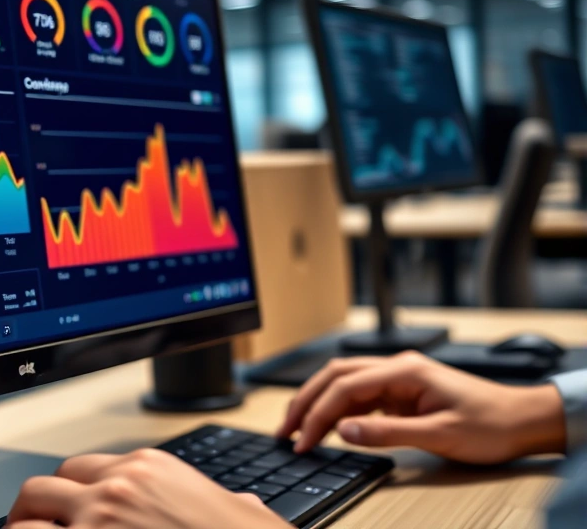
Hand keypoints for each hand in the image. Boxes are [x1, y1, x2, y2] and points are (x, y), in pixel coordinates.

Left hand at [6, 448, 291, 528]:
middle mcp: (117, 487)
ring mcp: (98, 521)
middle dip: (32, 512)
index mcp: (149, 468)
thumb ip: (218, 502)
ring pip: (27, 516)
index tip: (65, 513)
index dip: (69, 496)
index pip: (82, 470)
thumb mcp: (239, 509)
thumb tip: (239, 507)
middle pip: (44, 486)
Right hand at [277, 352, 566, 463]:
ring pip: (343, 383)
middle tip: (285, 431)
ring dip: (317, 403)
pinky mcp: (401, 392)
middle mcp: (397, 368)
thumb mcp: (439, 433)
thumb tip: (343, 430)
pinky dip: (337, 410)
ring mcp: (398, 379)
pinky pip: (359, 396)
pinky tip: (328, 426)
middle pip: (335, 376)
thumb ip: (388, 432)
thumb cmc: (491, 423)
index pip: (344, 387)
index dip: (317, 413)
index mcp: (404, 370)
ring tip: (297, 428)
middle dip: (305, 402)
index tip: (302, 439)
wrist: (522, 421)